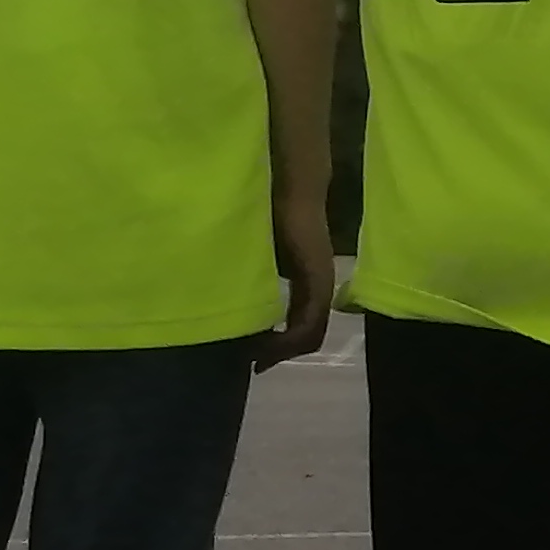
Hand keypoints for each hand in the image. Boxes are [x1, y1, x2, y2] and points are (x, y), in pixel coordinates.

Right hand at [258, 187, 338, 364]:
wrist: (286, 185)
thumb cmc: (266, 213)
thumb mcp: (254, 256)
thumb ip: (252, 278)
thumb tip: (229, 302)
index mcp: (304, 284)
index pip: (297, 328)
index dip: (277, 347)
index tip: (251, 358)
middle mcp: (317, 288)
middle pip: (306, 338)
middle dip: (279, 354)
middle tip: (254, 364)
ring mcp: (320, 284)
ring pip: (310, 334)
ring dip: (284, 350)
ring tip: (257, 357)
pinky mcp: (318, 280)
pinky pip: (310, 322)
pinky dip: (290, 339)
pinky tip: (269, 342)